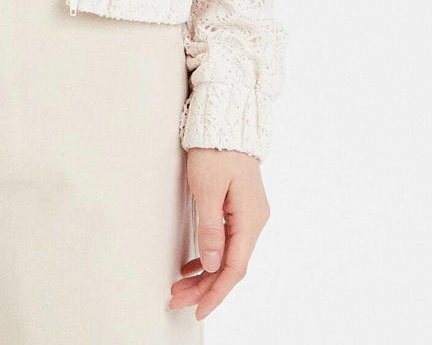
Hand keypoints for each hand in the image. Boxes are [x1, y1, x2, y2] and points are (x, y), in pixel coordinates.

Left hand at [168, 148, 270, 320]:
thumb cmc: (216, 150)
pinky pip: (226, 241)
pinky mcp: (239, 208)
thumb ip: (210, 229)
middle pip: (230, 264)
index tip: (199, 310)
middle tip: (177, 300)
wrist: (226, 120)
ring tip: (179, 288)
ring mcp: (248, 215)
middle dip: (204, 287)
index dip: (216, 292)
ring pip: (227, 255)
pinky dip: (208, 255)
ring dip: (204, 274)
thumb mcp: (207, 188)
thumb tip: (210, 265)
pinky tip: (191, 266)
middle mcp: (254, 220)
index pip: (235, 267)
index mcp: (250, 218)